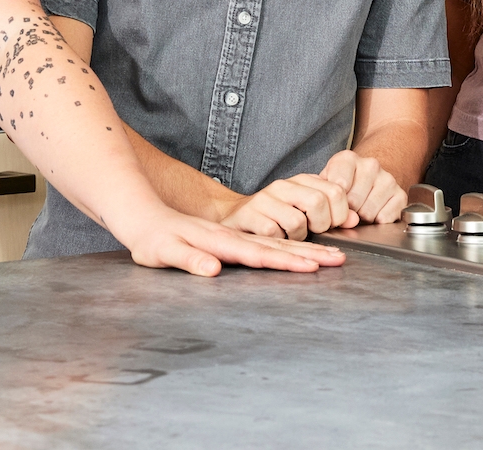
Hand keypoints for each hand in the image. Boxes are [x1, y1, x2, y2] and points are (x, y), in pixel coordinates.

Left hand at [118, 207, 347, 276]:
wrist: (143, 213)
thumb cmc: (151, 237)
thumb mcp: (163, 251)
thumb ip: (188, 259)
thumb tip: (212, 268)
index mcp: (221, 242)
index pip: (260, 254)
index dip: (287, 262)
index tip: (314, 266)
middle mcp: (233, 239)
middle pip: (279, 247)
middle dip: (311, 254)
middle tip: (340, 260)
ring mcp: (235, 238)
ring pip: (278, 244)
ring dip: (306, 251)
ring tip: (333, 255)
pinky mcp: (232, 241)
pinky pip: (269, 244)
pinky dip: (290, 249)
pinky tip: (304, 254)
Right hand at [219, 173, 351, 237]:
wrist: (237, 218)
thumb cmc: (278, 216)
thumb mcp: (307, 209)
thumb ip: (332, 211)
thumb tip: (355, 220)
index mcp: (301, 181)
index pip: (335, 191)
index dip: (340, 214)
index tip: (332, 224)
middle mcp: (283, 186)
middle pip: (318, 202)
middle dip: (321, 225)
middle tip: (314, 232)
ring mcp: (264, 199)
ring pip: (297, 221)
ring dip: (298, 237)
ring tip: (291, 236)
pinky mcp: (249, 215)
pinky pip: (274, 233)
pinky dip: (279, 242)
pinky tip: (276, 239)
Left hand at [319, 150, 406, 225]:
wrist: (367, 178)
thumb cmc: (343, 184)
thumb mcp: (326, 182)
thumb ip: (323, 192)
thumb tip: (325, 209)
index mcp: (348, 159)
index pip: (339, 185)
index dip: (334, 201)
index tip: (334, 202)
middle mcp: (370, 165)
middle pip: (353, 202)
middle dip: (348, 210)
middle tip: (348, 207)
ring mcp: (388, 179)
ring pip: (369, 212)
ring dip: (362, 217)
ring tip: (360, 209)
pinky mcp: (401, 195)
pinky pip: (385, 218)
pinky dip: (377, 222)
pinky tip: (374, 212)